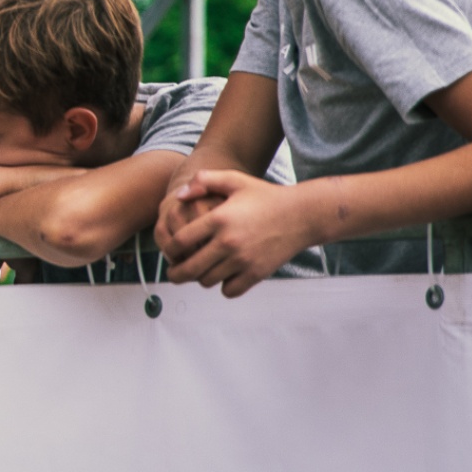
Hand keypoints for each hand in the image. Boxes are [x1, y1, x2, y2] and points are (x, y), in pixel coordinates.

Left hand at [158, 170, 317, 296]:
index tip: (170, 252)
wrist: (302, 215)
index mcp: (218, 219)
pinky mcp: (257, 273)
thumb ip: (203, 181)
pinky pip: (230, 291)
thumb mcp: (234, 180)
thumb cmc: (266, 196)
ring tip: (200, 271)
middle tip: (173, 273)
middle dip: (176, 274)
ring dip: (200, 278)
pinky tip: (224, 276)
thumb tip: (179, 197)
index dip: (169, 250)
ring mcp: (243, 260)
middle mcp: (228, 242)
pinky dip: (224, 286)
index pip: (180, 242)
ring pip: (207, 281)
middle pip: (189, 269)